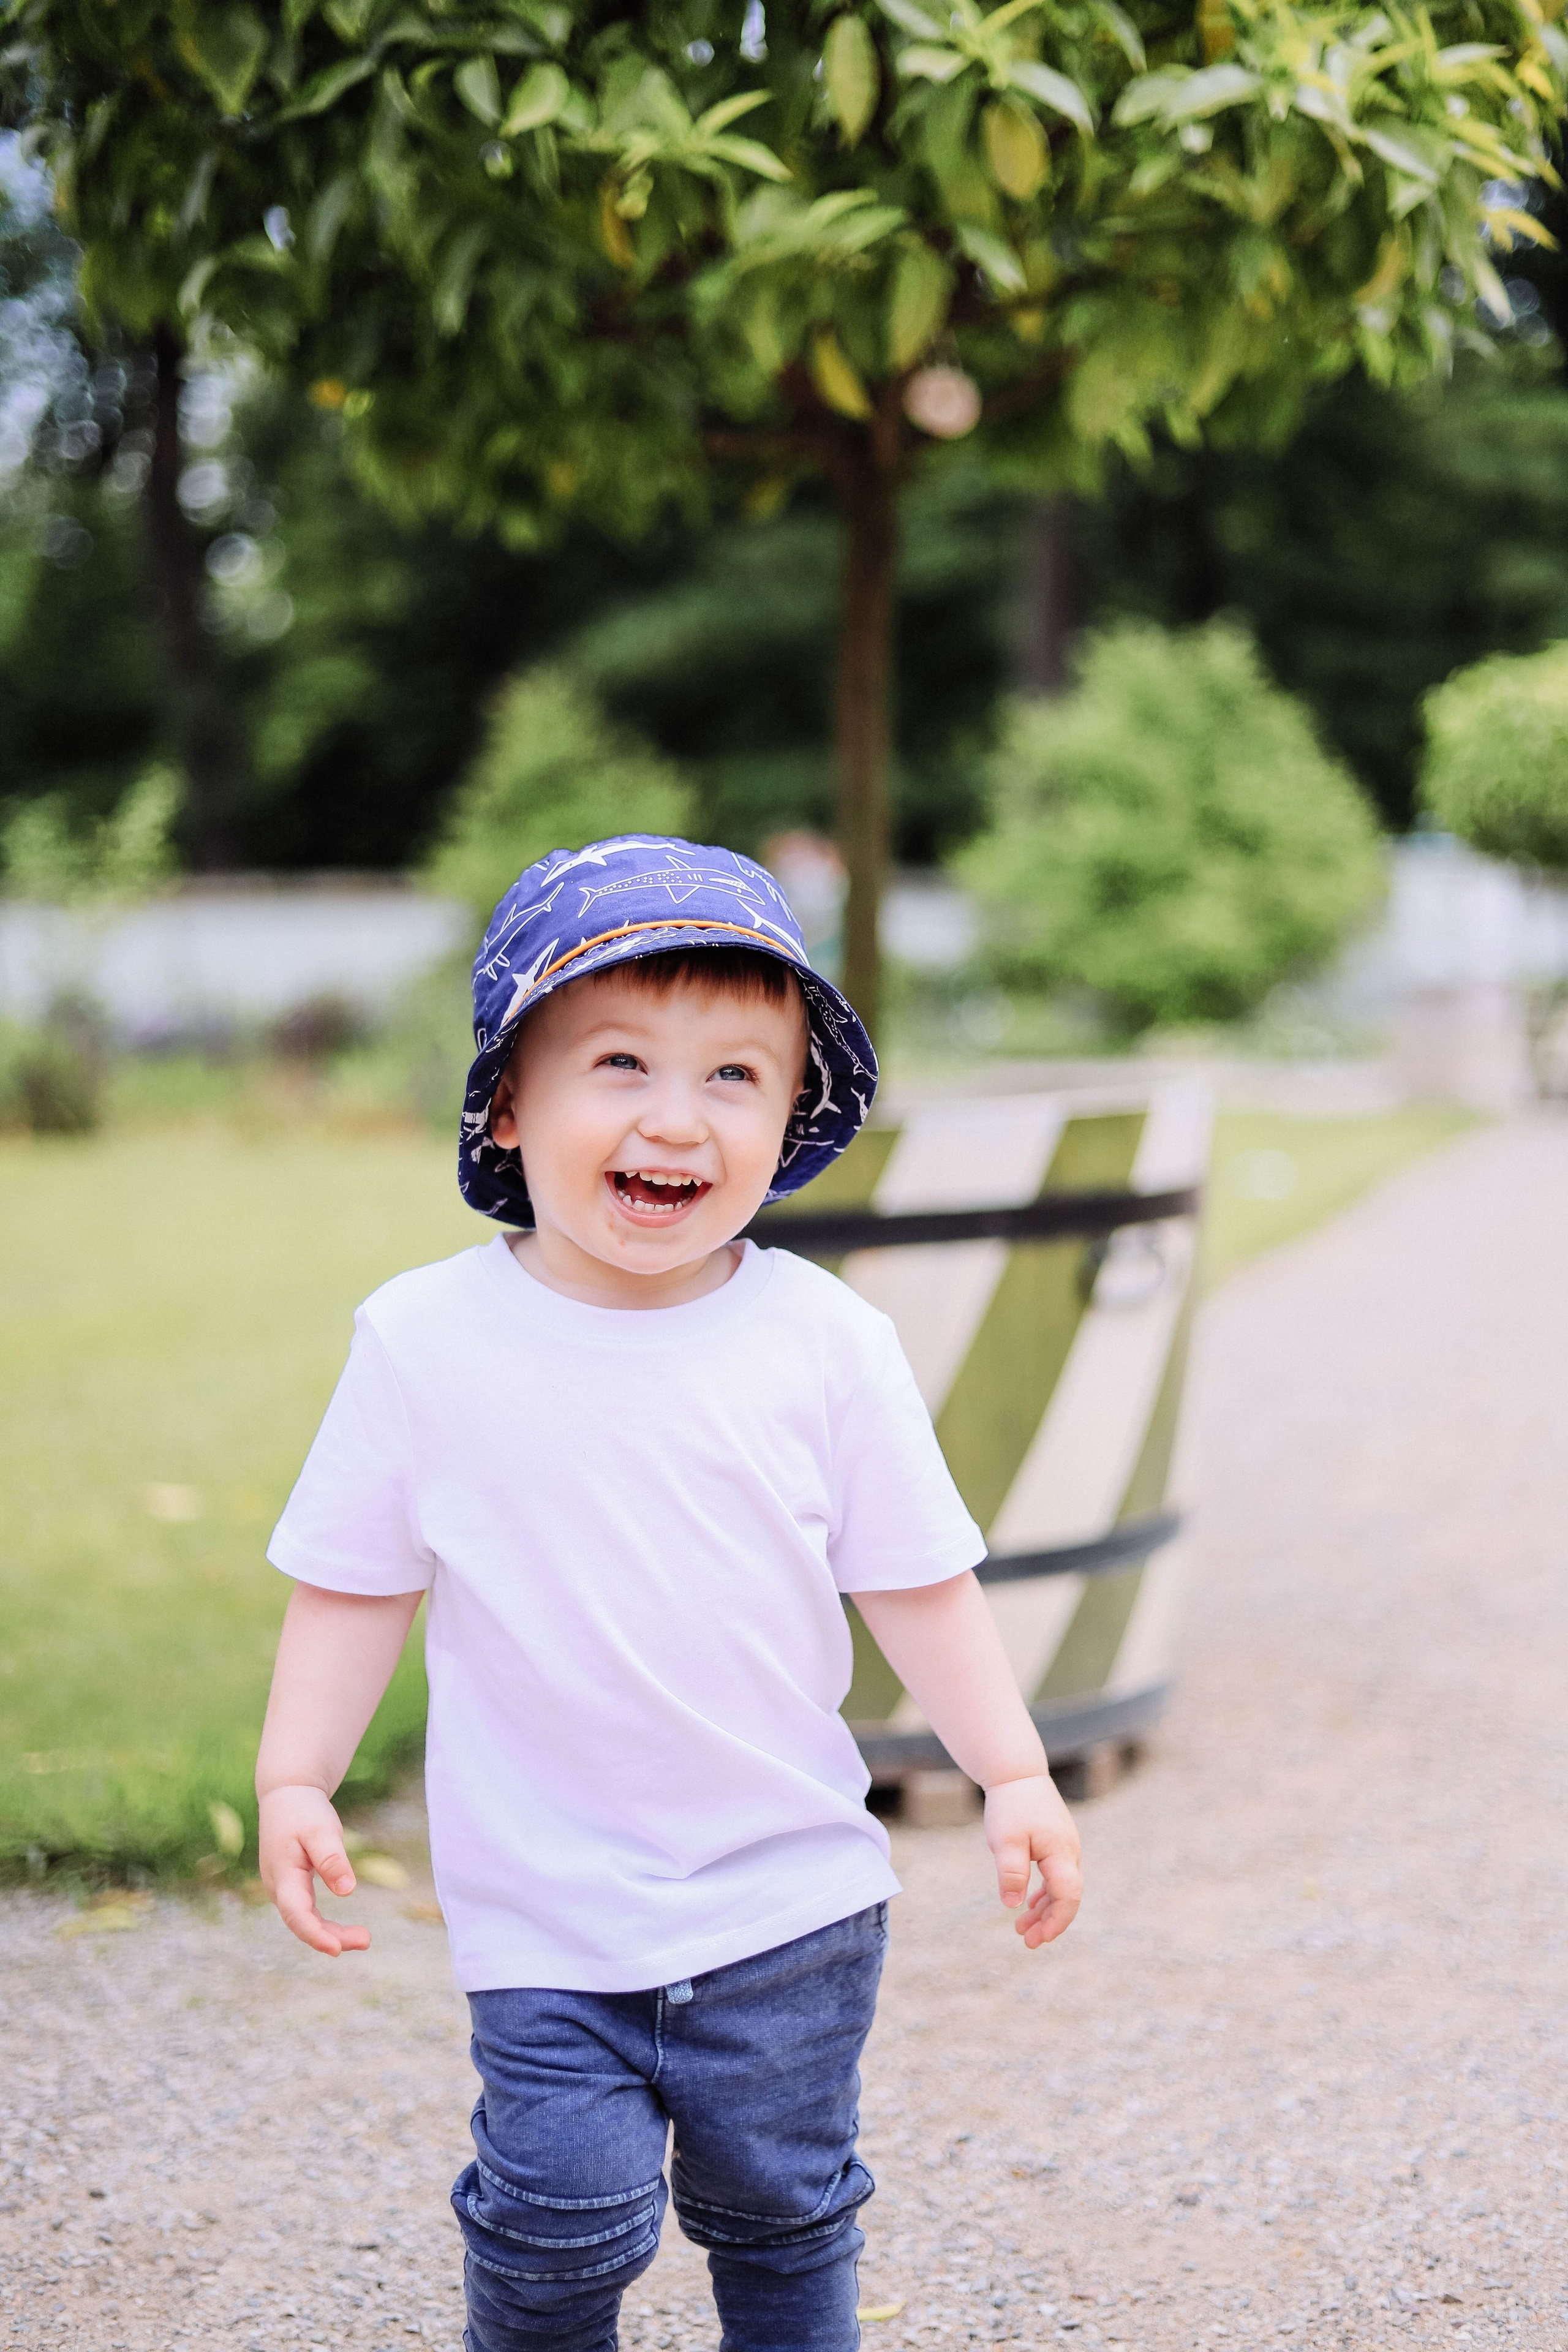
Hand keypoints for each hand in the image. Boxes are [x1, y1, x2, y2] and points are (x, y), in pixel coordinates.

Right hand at [258, 1783, 368, 1956]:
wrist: (286, 1794)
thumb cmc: (303, 1810)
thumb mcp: (320, 1829)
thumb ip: (332, 1859)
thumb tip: (347, 1891)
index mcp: (282, 1874)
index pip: (297, 1913)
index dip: (316, 1934)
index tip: (338, 1949)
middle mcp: (277, 1887)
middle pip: (301, 1922)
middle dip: (331, 1937)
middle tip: (365, 1941)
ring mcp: (282, 1887)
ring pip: (303, 1919)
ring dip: (329, 1933)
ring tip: (363, 1938)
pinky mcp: (290, 1885)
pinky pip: (305, 1911)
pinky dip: (323, 1923)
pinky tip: (342, 1931)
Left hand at [984, 1772, 1082, 1948]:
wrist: (1017, 1772)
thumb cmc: (1011, 1805)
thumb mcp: (1005, 1840)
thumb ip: (1011, 1872)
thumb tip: (1013, 1905)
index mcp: (1061, 1853)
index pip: (1068, 1897)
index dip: (1056, 1922)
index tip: (1037, 1939)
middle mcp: (1069, 1853)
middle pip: (1067, 1897)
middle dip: (1049, 1922)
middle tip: (1026, 1941)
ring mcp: (1064, 1848)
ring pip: (1061, 1888)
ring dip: (1044, 1910)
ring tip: (1021, 1928)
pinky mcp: (1055, 1843)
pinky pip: (1055, 1876)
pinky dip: (1044, 1893)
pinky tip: (1029, 1904)